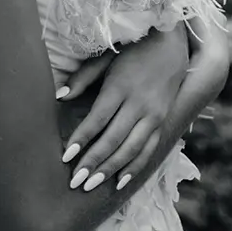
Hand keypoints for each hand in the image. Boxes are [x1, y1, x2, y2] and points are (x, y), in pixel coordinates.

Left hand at [57, 24, 189, 193]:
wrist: (171, 44)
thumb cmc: (132, 49)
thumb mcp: (106, 57)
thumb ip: (83, 78)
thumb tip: (59, 96)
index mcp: (121, 86)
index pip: (98, 119)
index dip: (82, 139)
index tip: (66, 157)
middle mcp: (139, 103)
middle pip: (113, 139)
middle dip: (93, 163)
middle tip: (74, 183)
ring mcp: (154, 114)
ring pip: (131, 149)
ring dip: (111, 170)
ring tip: (91, 186)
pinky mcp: (164, 121)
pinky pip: (150, 150)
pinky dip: (135, 168)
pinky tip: (120, 182)